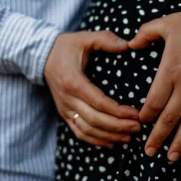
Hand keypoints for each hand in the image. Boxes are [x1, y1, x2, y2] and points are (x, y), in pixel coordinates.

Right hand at [44, 31, 140, 147]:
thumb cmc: (67, 47)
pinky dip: (96, 141)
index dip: (118, 111)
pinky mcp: (64, 114)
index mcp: (73, 81)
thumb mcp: (85, 37)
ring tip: (129, 136)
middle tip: (138, 127)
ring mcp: (65, 109)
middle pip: (95, 120)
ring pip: (87, 130)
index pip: (98, 102)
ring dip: (109, 136)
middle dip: (118, 126)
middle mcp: (67, 99)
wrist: (42, 56)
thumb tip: (128, 45)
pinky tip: (112, 143)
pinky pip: (79, 133)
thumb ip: (106, 39)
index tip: (136, 114)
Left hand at [128, 8, 180, 160]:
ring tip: (171, 158)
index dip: (145, 115)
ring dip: (180, 142)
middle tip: (148, 152)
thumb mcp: (168, 23)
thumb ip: (146, 33)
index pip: (153, 101)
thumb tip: (130, 43)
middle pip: (168, 118)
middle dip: (157, 137)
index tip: (140, 123)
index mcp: (170, 71)